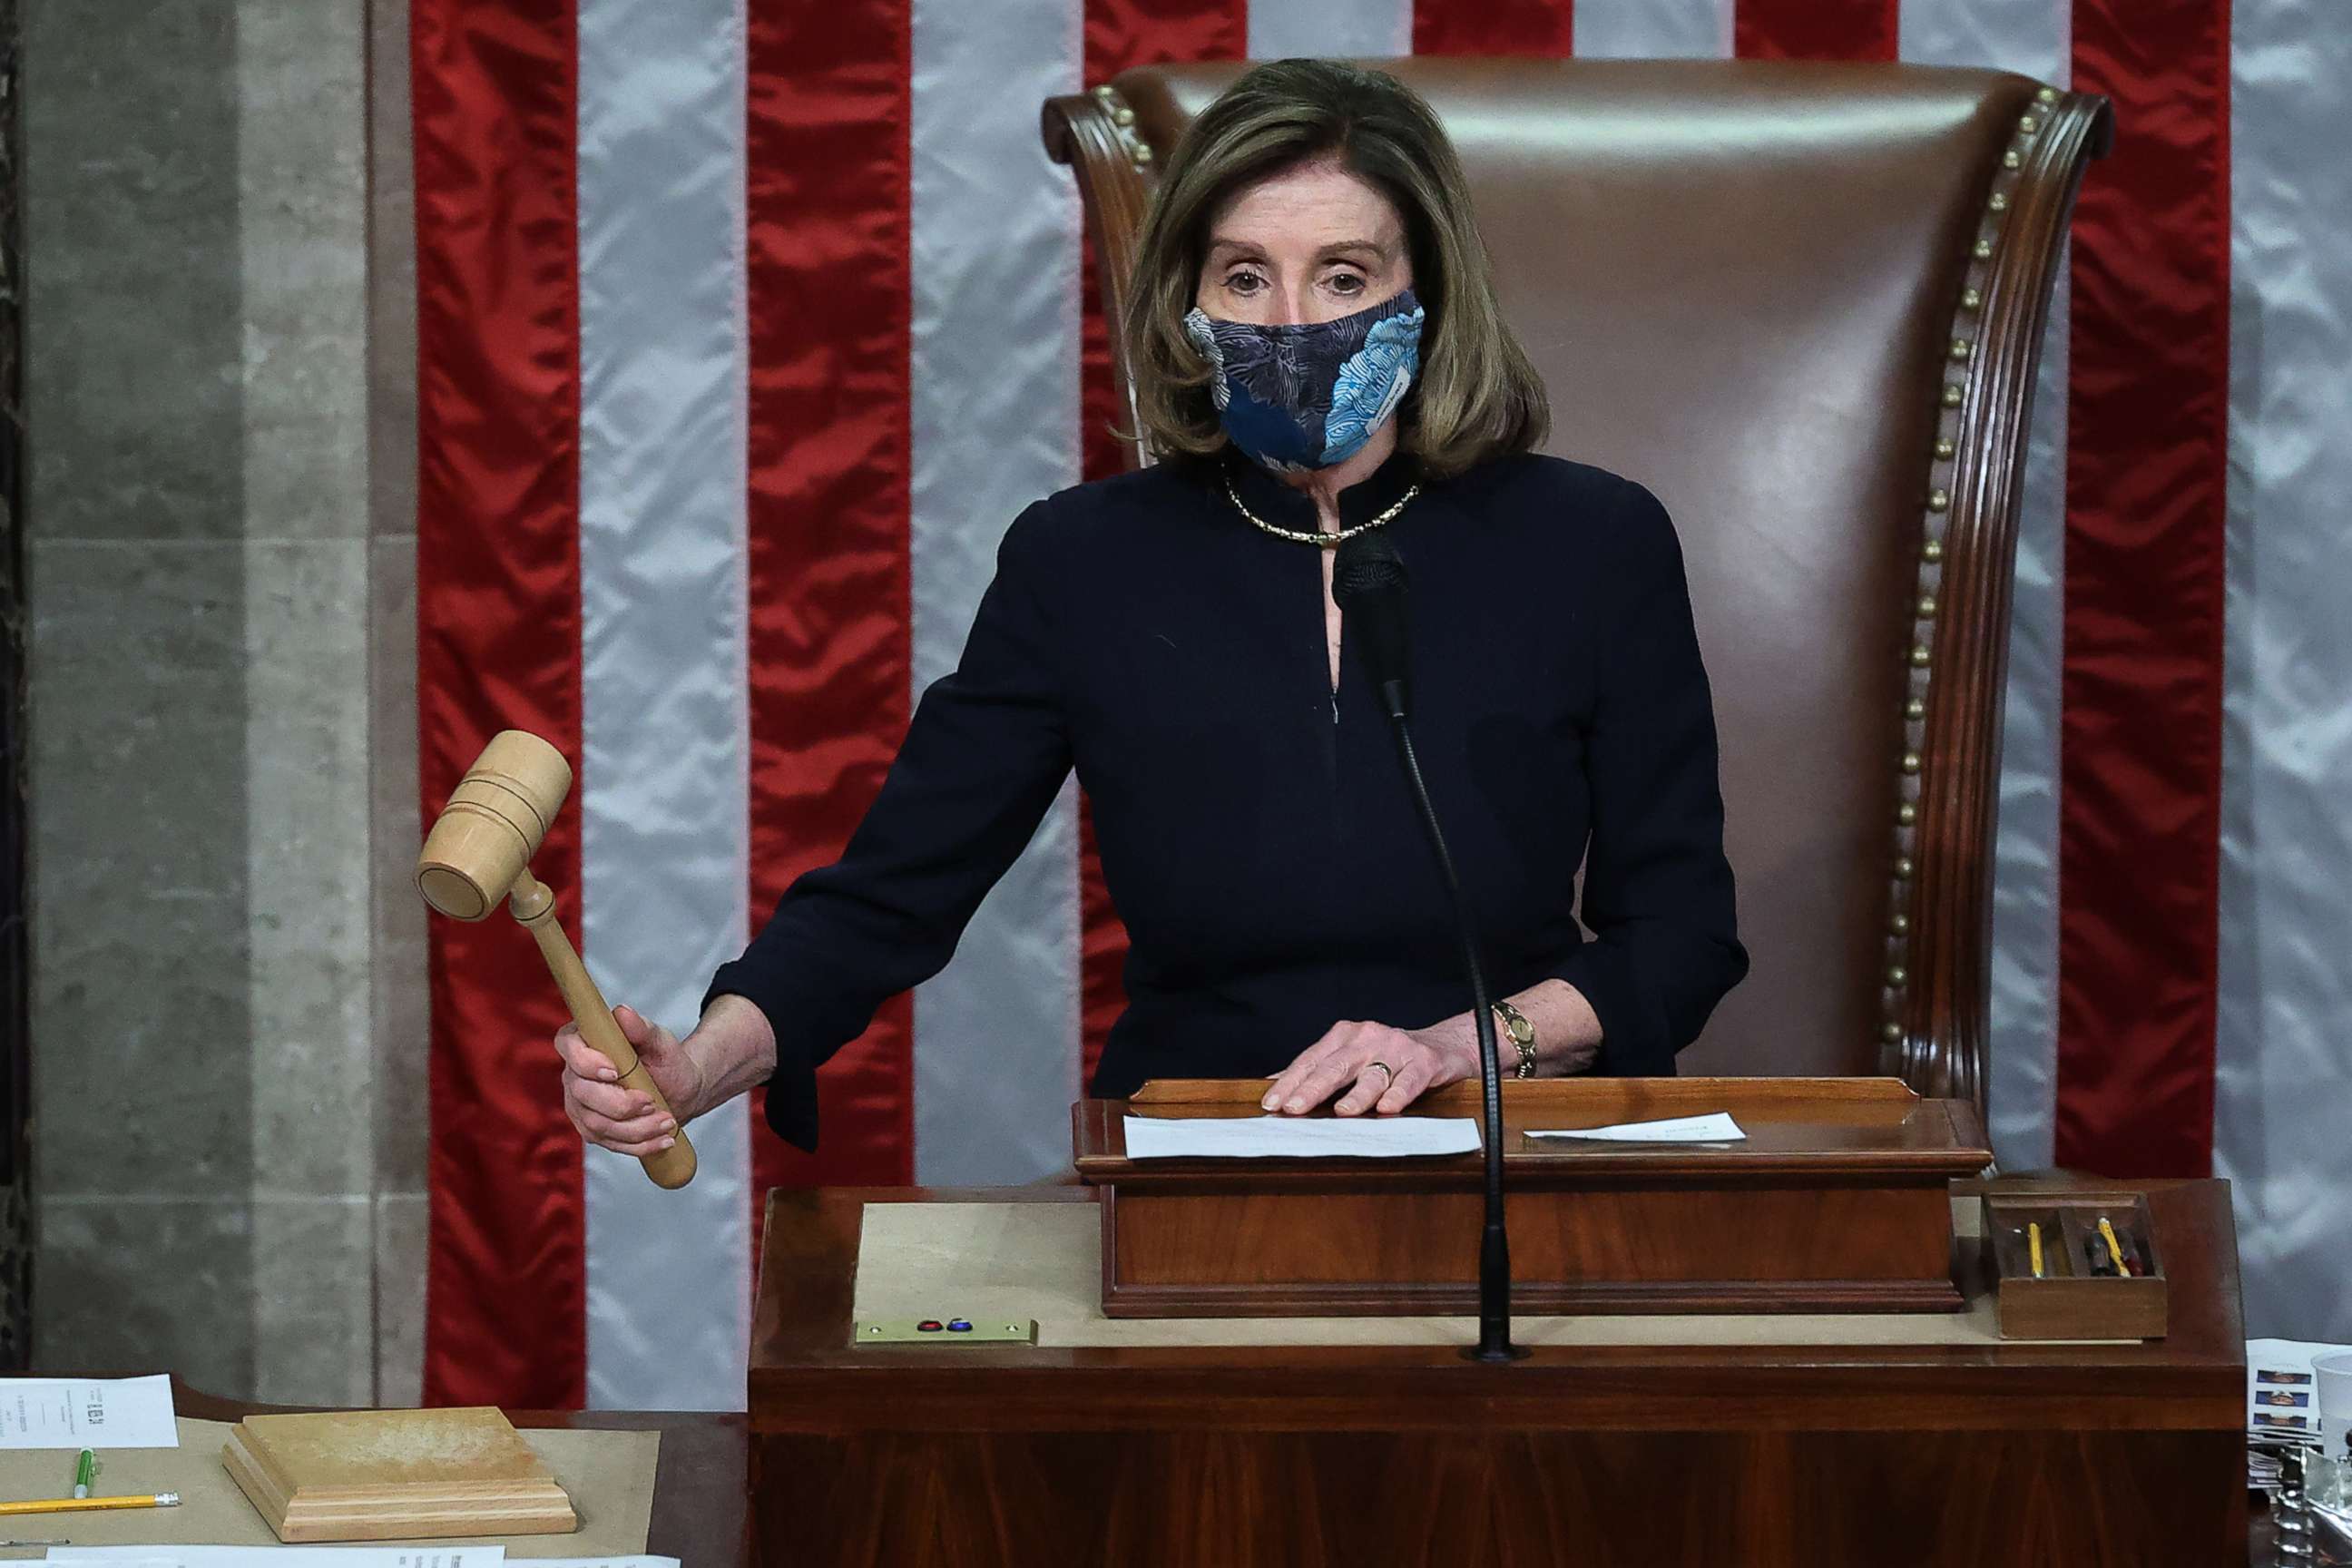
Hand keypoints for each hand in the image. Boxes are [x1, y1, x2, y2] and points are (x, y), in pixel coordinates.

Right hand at [553, 1004, 708, 1157]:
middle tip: (652, 1102)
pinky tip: (663, 1139)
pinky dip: (640, 1144)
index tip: (614, 1071)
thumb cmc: (665, 1060)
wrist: (678, 1089)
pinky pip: (610, 1143)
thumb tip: (622, 1012)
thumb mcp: (661, 1041)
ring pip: (598, 1124)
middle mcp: (574, 1075)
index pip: (568, 1046)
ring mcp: (580, 1105)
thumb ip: (642, 1028)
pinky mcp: (593, 1130)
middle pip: (583, 1093)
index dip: (586, 1061)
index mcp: (584, 1042)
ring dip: (636, 1128)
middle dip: (620, 1104)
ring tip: (667, 1121)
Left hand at [1262, 1018, 1477, 1117]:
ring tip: (1342, 1112)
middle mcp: (1368, 1038)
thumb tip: (1275, 1084)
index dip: (1290, 1081)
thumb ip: (1318, 1070)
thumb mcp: (1351, 1056)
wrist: (1443, 1044)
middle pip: (1336, 1066)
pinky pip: (1409, 1080)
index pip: (1312, 1060)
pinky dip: (1398, 1094)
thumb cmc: (1388, 1055)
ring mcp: (1397, 1048)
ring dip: (1357, 1095)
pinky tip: (1388, 1107)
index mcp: (1345, 1036)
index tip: (1271, 1103)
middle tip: (1294, 1108)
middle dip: (1313, 1088)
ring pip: (1373, 1075)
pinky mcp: (1424, 1062)